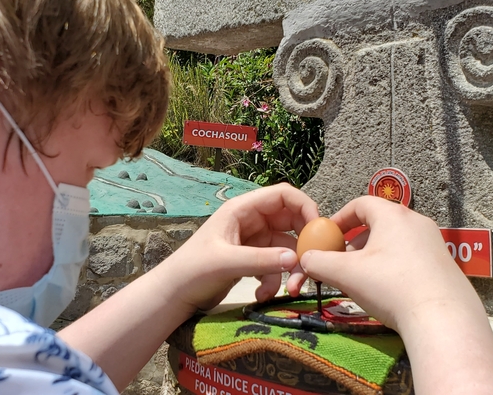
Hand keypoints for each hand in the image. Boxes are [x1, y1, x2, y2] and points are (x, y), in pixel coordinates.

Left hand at [153, 183, 317, 313]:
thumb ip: (260, 260)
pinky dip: (274, 280)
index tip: (319, 229)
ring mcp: (252, 241)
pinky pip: (275, 265)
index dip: (304, 206)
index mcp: (242, 209)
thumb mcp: (226, 263)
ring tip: (286, 290)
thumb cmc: (192, 271)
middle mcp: (250, 221)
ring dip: (289, 270)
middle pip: (290, 222)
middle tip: (310, 265)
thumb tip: (294, 259)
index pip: (282, 195)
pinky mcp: (252, 260)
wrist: (174, 295)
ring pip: (285, 248)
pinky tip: (261, 296)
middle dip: (302, 245)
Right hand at [289, 196, 471, 329]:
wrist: (441, 318)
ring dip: (373, 255)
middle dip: (355, 241)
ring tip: (362, 278)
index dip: (340, 218)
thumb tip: (306, 260)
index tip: (328, 236)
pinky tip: (388, 289)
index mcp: (393, 215)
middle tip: (342, 261)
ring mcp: (434, 242)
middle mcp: (416, 222)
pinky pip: (411, 256)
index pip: (361, 204)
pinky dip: (393, 265)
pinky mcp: (444, 263)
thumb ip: (320, 263)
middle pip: (378, 223)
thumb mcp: (346, 274)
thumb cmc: (391, 286)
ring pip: (395, 241)